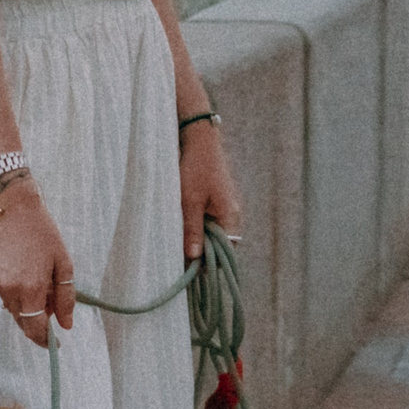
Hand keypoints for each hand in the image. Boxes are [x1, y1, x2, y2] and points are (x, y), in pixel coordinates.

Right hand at [0, 181, 73, 347]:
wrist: (10, 205)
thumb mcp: (62, 263)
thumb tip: (66, 324)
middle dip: (38, 326)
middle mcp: (10, 290)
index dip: (45, 341)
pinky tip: (29, 280)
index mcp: (30, 288)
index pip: (35, 328)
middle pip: (22, 322)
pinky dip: (18, 297)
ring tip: (43, 289)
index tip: (55, 345)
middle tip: (54, 313)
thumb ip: (65, 297)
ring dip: (28, 310)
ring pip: (13, 310)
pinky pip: (5, 296)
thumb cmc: (41, 231)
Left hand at [179, 121, 244, 259]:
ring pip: (212, 233)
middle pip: (219, 245)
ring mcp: (225, 208)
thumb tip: (195, 258)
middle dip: (202, 252)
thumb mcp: (189, 201)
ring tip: (176, 242)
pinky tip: (180, 225)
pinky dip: (196, 226)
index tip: (189, 269)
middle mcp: (232, 215)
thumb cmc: (195, 168)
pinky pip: (208, 221)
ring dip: (197, 238)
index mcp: (231, 218)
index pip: (226, 252)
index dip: (209, 262)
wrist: (199, 140)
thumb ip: (192, 229)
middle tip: (178, 257)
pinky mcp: (216, 201)